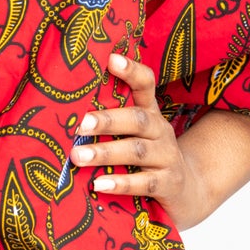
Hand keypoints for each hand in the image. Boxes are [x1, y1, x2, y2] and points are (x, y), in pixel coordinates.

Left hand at [70, 50, 212, 229]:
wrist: (187, 190)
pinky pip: (145, 183)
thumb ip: (109, 121)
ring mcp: (167, 157)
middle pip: (137, 119)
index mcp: (149, 113)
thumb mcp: (133, 135)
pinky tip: (99, 184)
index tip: (111, 59)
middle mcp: (160, 131)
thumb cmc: (147, 157)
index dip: (131, 71)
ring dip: (105, 152)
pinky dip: (121, 183)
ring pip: (137, 151)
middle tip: (80, 124)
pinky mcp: (169, 184)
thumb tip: (62, 111)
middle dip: (107, 121)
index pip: (145, 85)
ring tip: (77, 156)